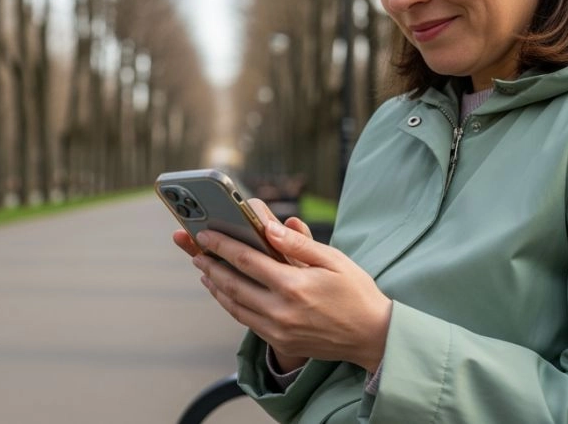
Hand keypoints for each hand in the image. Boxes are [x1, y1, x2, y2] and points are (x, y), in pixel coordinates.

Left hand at [173, 199, 392, 372]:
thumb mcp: (334, 260)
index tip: (204, 234)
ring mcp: (278, 330)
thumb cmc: (356, 292)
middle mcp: (281, 311)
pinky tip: (224, 292)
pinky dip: (230, 304)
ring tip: (203, 269)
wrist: (373, 337)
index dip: (222, 245)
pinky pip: (245, 321)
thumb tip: (269, 226)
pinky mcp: (280, 342)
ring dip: (215, 286)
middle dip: (210, 264)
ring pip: (235, 305)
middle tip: (194, 250)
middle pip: (233, 283)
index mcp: (294, 285)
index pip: (247, 260)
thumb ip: (299, 244)